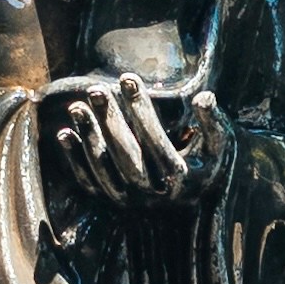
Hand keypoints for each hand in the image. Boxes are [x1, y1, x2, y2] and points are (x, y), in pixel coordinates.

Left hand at [36, 72, 224, 210]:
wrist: (195, 203)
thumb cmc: (208, 164)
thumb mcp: (220, 145)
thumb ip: (213, 121)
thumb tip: (203, 98)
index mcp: (181, 178)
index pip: (157, 140)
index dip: (142, 109)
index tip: (129, 78)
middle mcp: (154, 195)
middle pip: (127, 155)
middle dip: (110, 121)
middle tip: (96, 89)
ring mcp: (132, 201)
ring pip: (106, 169)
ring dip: (89, 137)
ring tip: (77, 106)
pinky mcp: (114, 204)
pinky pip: (90, 182)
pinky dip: (75, 160)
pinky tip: (64, 133)